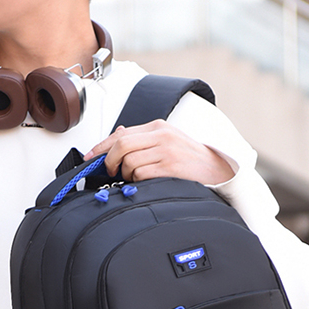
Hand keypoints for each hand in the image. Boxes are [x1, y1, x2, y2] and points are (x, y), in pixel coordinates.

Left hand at [83, 120, 235, 184]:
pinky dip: (138, 181)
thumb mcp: (167, 141)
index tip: (90, 157)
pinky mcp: (170, 167)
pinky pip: (141, 174)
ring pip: (129, 162)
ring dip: (126, 174)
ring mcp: (166, 151)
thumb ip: (143, 139)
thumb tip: (118, 135)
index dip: (101, 147)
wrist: (218, 169)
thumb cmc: (191, 158)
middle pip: (121, 145)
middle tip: (110, 171)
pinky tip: (146, 181)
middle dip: (109, 161)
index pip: (120, 133)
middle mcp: (161, 135)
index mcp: (158, 126)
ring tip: (135, 177)